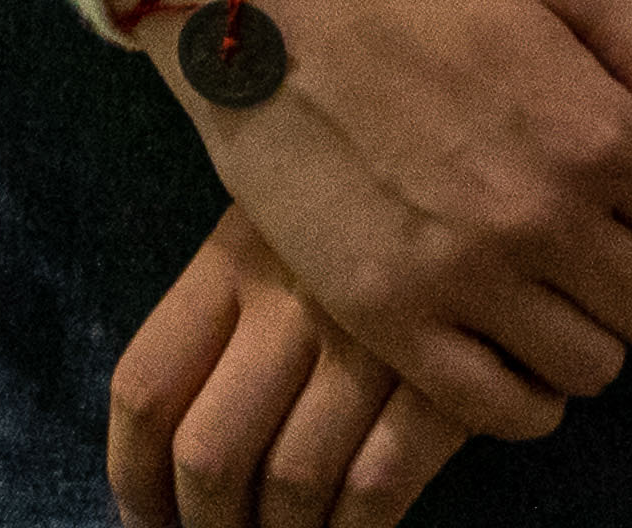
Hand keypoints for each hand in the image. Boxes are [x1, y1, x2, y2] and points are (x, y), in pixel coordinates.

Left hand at [109, 203, 480, 527]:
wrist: (499, 143)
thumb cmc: (377, 188)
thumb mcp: (286, 210)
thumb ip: (231, 300)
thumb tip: (180, 443)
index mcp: (234, 255)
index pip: (146, 389)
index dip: (133, 478)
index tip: (149, 521)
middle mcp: (289, 297)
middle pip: (208, 455)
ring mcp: (369, 337)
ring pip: (291, 483)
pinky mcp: (448, 371)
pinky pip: (378, 483)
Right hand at [123, 0, 631, 433]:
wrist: (269, 0)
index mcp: (600, 130)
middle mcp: (543, 215)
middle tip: (604, 246)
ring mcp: (463, 276)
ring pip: (594, 370)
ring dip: (588, 333)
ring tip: (548, 282)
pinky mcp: (391, 319)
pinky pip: (501, 411)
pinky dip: (524, 392)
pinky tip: (507, 338)